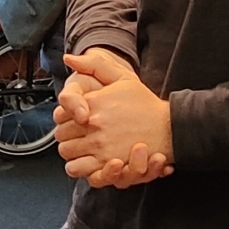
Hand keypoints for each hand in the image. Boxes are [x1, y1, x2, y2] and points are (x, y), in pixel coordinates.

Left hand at [54, 51, 173, 189]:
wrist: (167, 126)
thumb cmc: (145, 103)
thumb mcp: (122, 77)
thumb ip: (94, 64)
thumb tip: (69, 58)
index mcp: (93, 103)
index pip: (60, 114)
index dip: (63, 118)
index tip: (73, 120)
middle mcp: (94, 125)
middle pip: (61, 135)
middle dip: (66, 135)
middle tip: (78, 135)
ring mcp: (100, 146)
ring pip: (67, 153)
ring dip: (72, 152)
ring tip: (81, 149)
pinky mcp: (108, 164)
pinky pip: (80, 169)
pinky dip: (80, 168)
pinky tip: (88, 162)